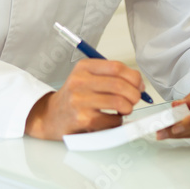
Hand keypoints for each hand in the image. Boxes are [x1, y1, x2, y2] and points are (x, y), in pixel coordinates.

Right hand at [25, 59, 145, 139]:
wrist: (51, 115)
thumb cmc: (74, 97)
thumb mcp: (87, 77)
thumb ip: (110, 76)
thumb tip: (139, 84)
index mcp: (84, 67)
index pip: (116, 67)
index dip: (133, 77)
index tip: (138, 85)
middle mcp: (80, 81)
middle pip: (119, 85)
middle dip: (134, 94)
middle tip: (135, 99)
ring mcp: (80, 101)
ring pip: (118, 102)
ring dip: (128, 108)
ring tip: (124, 109)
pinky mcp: (83, 119)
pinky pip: (112, 120)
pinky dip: (118, 121)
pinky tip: (111, 119)